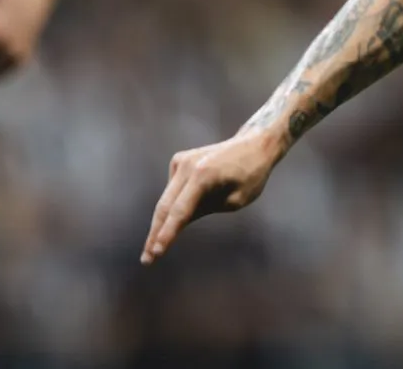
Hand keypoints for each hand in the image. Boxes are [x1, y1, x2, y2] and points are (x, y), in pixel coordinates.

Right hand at [141, 129, 284, 263]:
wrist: (255, 144)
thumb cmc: (251, 174)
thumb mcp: (234, 200)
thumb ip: (205, 211)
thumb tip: (178, 222)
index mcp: (204, 175)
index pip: (180, 211)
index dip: (167, 235)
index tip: (155, 254)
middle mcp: (187, 165)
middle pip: (165, 206)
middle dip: (155, 235)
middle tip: (147, 260)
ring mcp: (180, 160)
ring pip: (166, 199)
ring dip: (161, 224)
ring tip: (154, 249)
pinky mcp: (179, 160)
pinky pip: (173, 190)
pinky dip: (174, 204)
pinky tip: (190, 204)